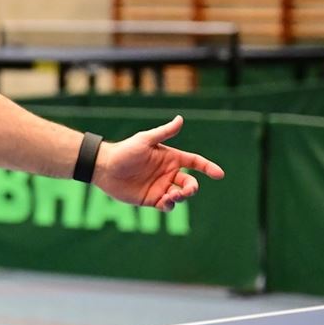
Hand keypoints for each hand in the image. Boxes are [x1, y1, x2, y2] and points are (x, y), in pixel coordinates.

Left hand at [93, 115, 224, 212]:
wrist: (104, 168)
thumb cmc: (124, 151)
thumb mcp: (145, 140)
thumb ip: (164, 132)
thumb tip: (181, 118)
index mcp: (171, 158)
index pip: (195, 162)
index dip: (208, 167)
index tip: (219, 174)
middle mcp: (168, 173)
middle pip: (190, 182)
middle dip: (192, 187)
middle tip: (186, 190)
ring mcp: (161, 187)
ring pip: (180, 196)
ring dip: (181, 197)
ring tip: (171, 196)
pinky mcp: (151, 199)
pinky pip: (167, 206)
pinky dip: (170, 206)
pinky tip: (164, 202)